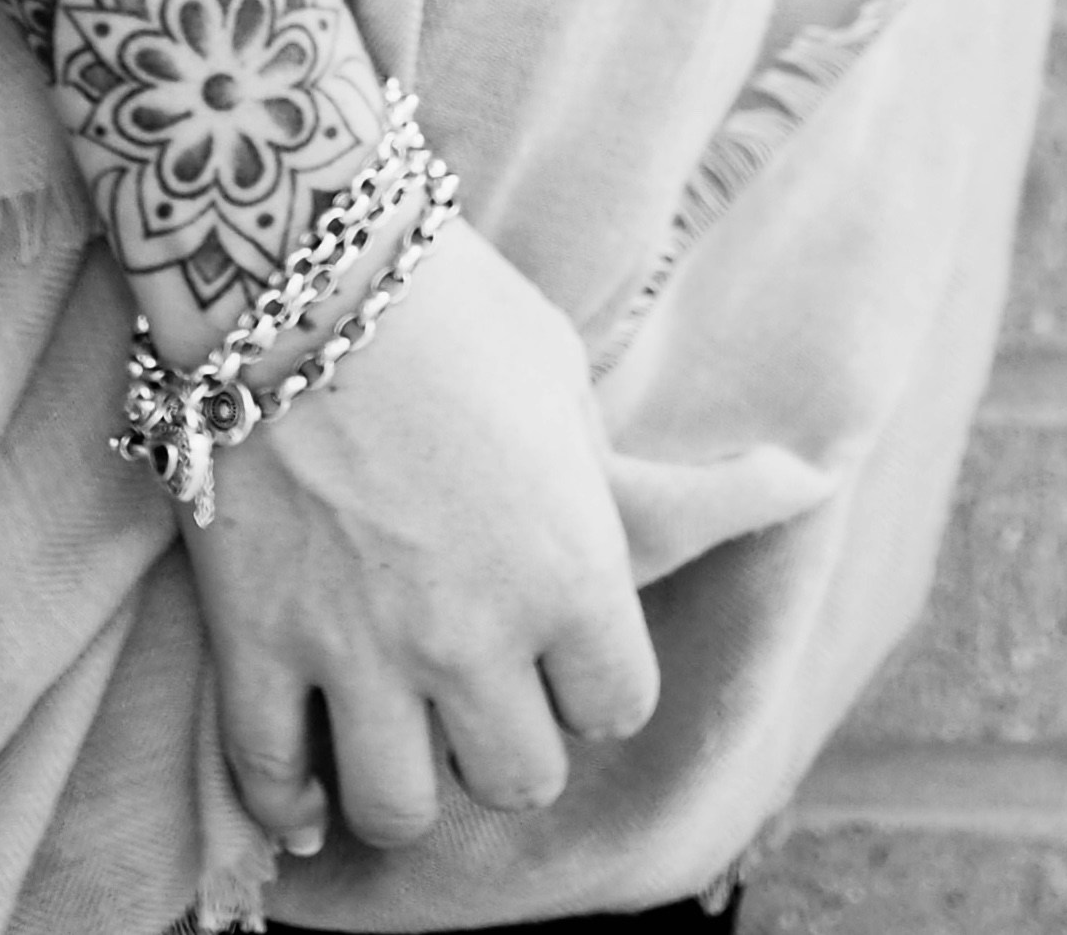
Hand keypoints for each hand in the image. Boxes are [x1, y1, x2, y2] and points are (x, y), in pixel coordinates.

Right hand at [179, 211, 659, 858]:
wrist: (297, 259)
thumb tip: (807, 484)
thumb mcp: (569, 384)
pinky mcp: (259, 638)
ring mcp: (360, 647)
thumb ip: (652, 487)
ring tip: (392, 734)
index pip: (616, 708)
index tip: (561, 645)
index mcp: (571, 572)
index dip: (592, 677)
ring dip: (401, 780)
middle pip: (517, 777)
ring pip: (397, 808)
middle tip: (475, 683)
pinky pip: (271, 776)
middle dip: (504, 736)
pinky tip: (302, 780)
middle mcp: (475, 634)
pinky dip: (286, 795)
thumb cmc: (451, 306)